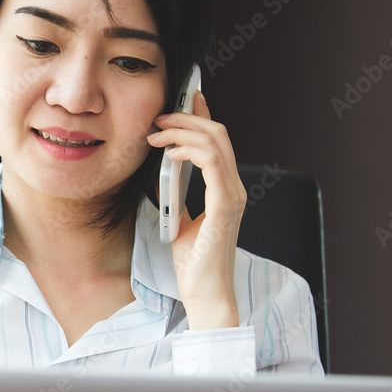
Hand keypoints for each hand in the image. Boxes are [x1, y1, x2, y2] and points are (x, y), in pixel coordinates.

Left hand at [146, 91, 245, 329]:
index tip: (184, 99)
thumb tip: (161, 169)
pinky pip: (211, 164)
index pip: (218, 141)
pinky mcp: (224, 207)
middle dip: (187, 117)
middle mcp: (234, 188)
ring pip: (216, 143)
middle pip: (218, 134)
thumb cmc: (193, 262)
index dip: (202, 115)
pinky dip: (189, 151)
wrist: (204, 293)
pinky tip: (169, 153)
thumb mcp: (179, 218)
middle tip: (159, 117)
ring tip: (158, 133)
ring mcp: (232, 196)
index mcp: (226, 190)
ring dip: (183, 130)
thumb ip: (176, 193)